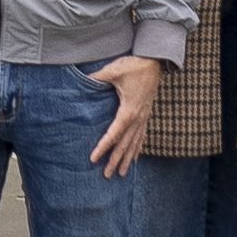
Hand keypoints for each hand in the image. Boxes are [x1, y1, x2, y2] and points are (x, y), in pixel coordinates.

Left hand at [88, 55, 167, 174]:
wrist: (155, 61)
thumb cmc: (134, 66)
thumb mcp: (113, 70)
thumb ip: (97, 78)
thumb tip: (82, 81)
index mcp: (129, 110)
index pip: (113, 134)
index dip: (103, 147)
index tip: (93, 158)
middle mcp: (137, 117)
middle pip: (125, 144)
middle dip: (115, 160)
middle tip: (107, 175)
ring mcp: (143, 117)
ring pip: (135, 143)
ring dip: (127, 159)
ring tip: (121, 173)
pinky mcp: (146, 114)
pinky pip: (142, 136)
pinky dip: (137, 148)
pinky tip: (134, 157)